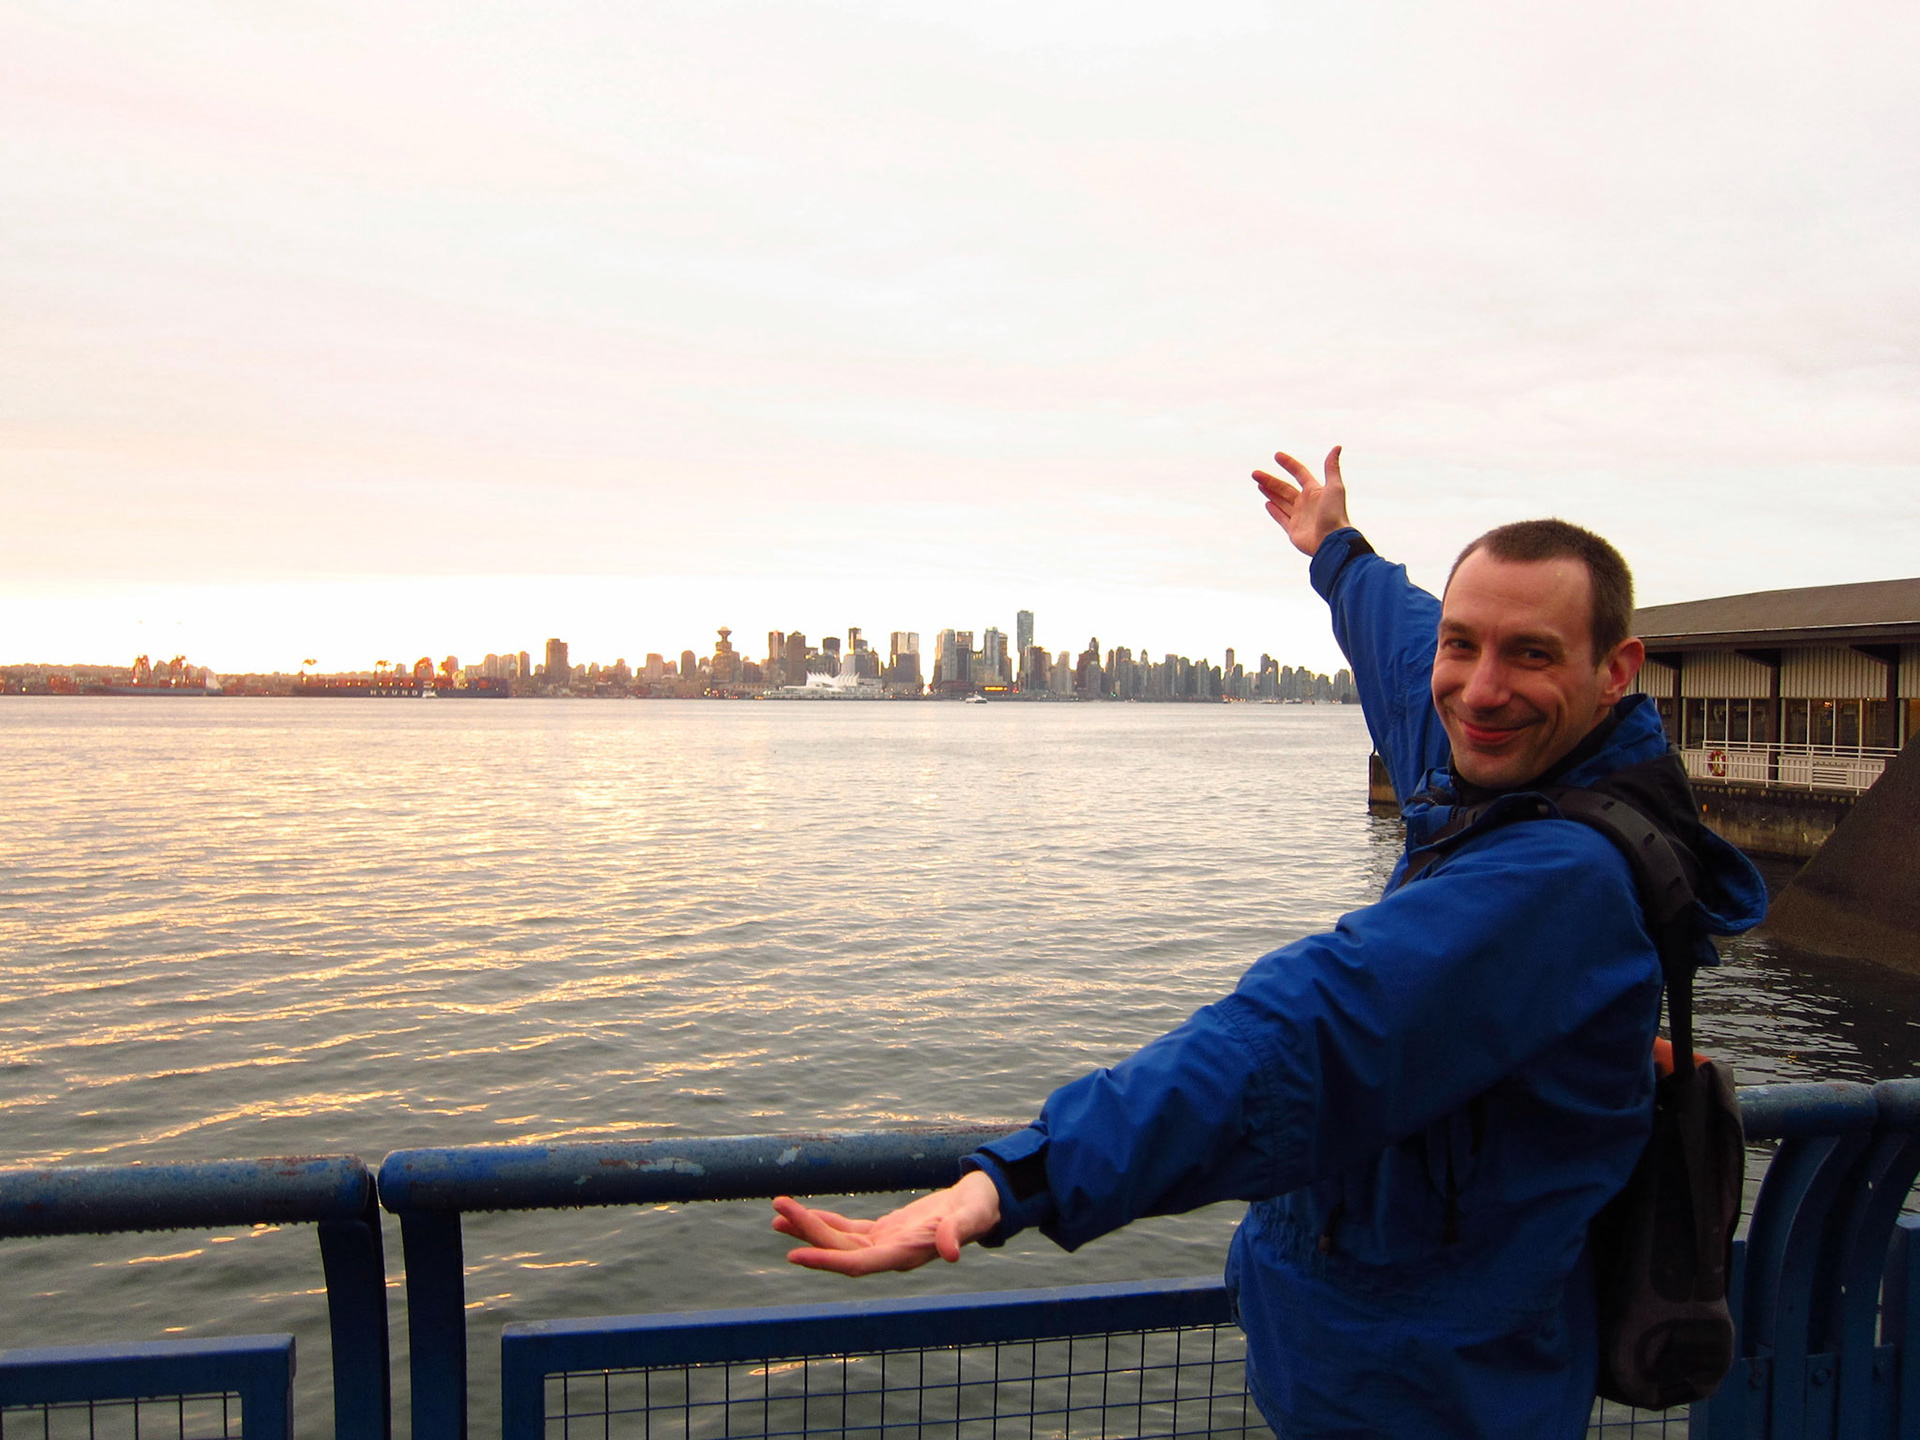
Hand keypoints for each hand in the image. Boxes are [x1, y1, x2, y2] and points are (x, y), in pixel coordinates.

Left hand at [772, 1169, 1001, 1275]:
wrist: (980, 1205)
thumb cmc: (978, 1210)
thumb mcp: (972, 1217)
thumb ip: (960, 1234)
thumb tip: (952, 1253)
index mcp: (905, 1255)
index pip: (857, 1264)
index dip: (826, 1261)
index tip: (795, 1256)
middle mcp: (889, 1255)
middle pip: (840, 1249)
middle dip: (808, 1232)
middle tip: (777, 1210)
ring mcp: (884, 1245)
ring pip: (839, 1240)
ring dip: (809, 1228)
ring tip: (777, 1214)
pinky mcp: (883, 1232)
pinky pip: (847, 1229)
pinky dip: (824, 1220)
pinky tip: (802, 1213)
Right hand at [1252, 446, 1349, 557]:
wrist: (1332, 541)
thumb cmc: (1334, 513)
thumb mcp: (1334, 487)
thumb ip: (1332, 468)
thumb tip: (1337, 447)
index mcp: (1315, 491)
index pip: (1300, 473)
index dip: (1289, 464)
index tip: (1277, 456)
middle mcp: (1306, 503)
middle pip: (1285, 488)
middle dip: (1270, 480)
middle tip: (1255, 474)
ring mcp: (1299, 517)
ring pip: (1281, 501)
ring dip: (1270, 492)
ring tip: (1258, 484)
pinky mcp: (1293, 530)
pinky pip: (1281, 518)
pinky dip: (1274, 510)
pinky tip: (1267, 502)